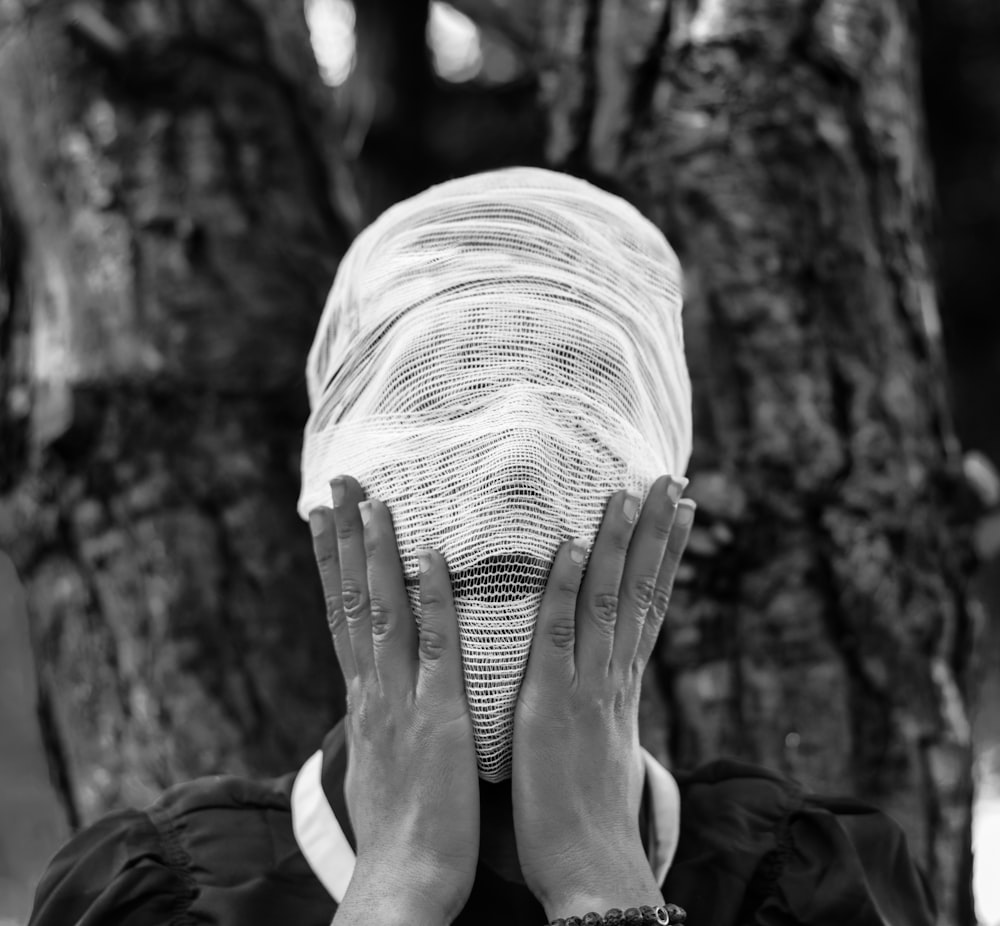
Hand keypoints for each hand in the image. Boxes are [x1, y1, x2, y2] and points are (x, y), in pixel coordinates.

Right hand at [310, 477, 478, 924]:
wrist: (401, 886)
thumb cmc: (401, 833)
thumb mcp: (382, 765)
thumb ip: (380, 723)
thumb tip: (377, 700)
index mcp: (364, 702)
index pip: (343, 618)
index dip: (335, 566)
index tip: (328, 520)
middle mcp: (372, 692)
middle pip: (350, 602)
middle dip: (343, 541)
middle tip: (337, 486)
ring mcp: (400, 702)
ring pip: (382, 613)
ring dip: (376, 554)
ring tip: (372, 501)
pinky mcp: (437, 718)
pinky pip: (434, 648)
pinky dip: (432, 601)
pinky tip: (432, 558)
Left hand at [512, 475, 694, 918]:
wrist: (595, 873)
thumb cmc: (586, 817)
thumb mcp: (597, 746)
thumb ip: (597, 704)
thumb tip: (595, 679)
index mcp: (622, 685)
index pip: (649, 605)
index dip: (663, 557)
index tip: (678, 512)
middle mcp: (614, 677)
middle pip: (642, 590)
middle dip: (658, 533)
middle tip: (673, 482)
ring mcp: (588, 686)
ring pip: (609, 599)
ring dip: (620, 543)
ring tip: (631, 493)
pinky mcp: (552, 703)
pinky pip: (559, 634)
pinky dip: (566, 588)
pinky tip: (570, 545)